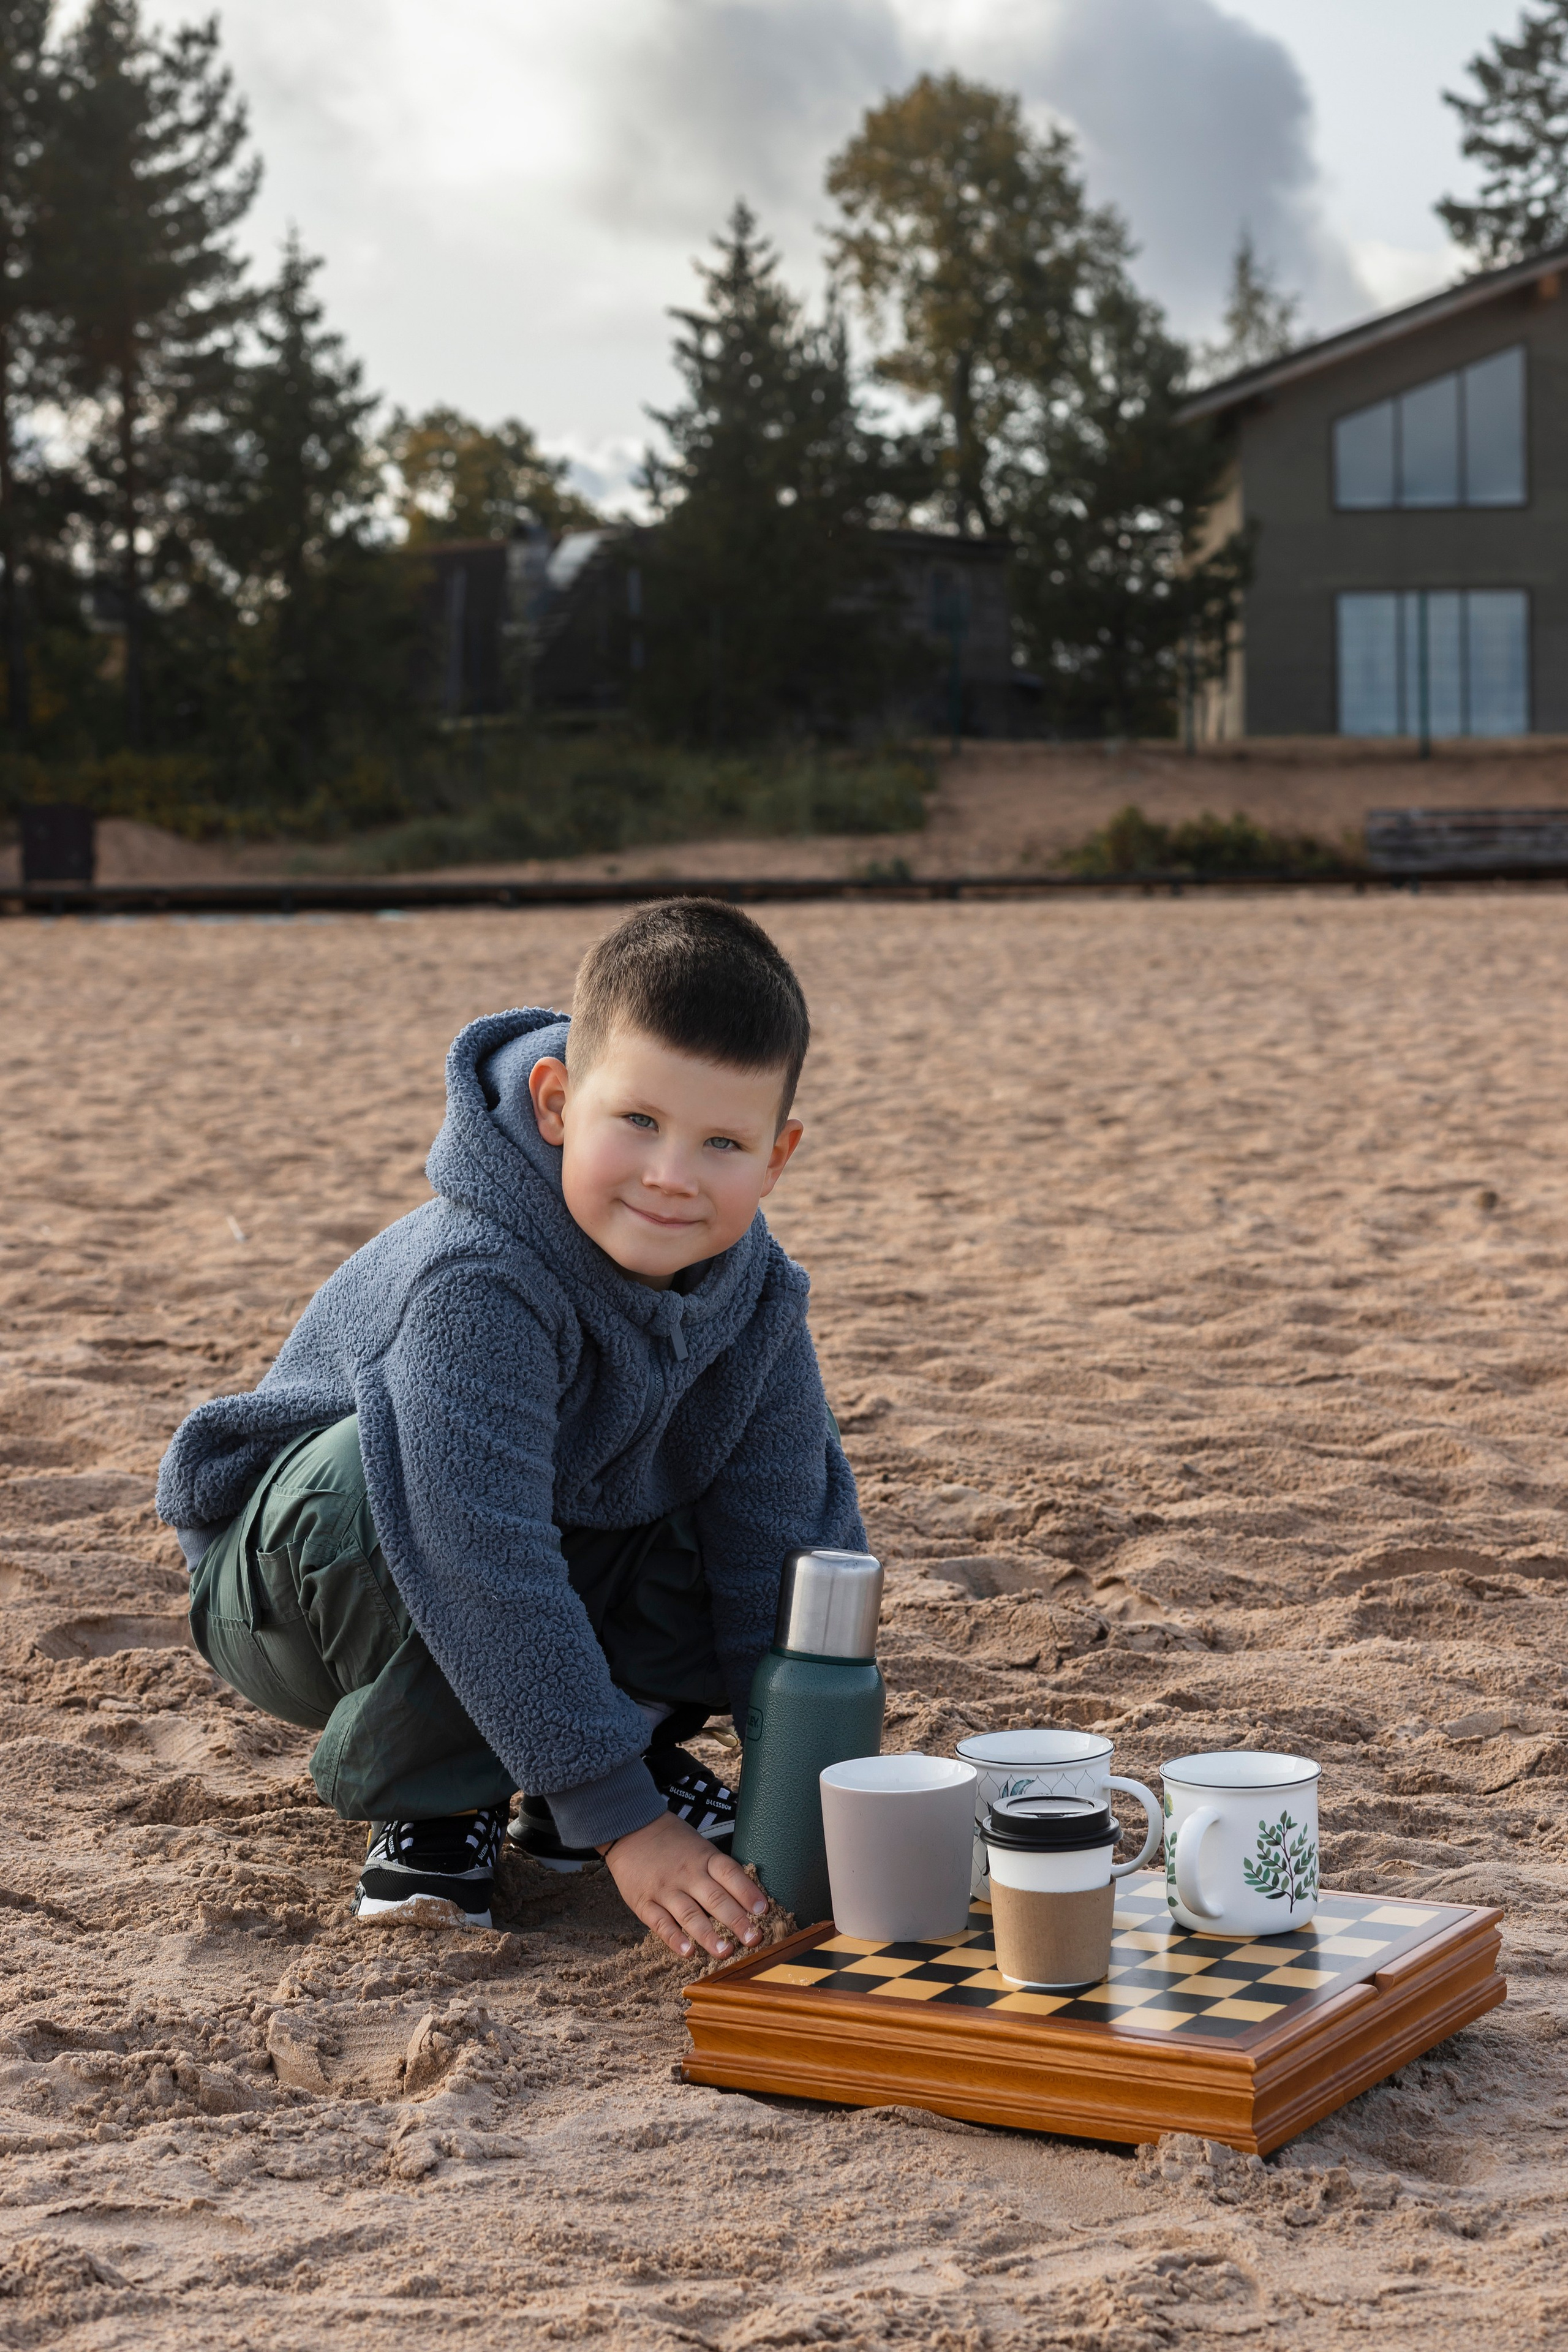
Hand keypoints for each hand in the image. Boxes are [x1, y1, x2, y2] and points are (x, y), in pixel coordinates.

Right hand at [600, 1811, 767, 1959]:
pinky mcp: (644, 1902)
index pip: (730, 1874)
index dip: (747, 1892)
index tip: (762, 1910)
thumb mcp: (699, 1845)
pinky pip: (661, 1923)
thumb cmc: (671, 1841)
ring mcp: (665, 1889)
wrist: (630, 1827)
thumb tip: (747, 1896)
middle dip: (737, 1921)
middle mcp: (687, 1874)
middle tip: (754, 1939)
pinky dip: (675, 1938)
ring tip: (725, 1952)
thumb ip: (717, 1869)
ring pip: (690, 1915)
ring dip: (709, 1935)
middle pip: (715, 1898)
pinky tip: (688, 1952)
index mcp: (704, 1857)